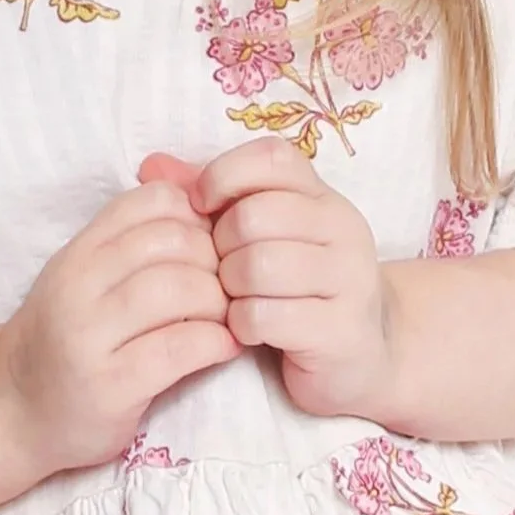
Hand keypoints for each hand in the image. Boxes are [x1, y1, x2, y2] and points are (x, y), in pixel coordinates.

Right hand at [0, 178, 241, 479]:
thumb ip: (132, 241)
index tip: (210, 245)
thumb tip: (200, 195)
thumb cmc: (63, 337)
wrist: (11, 408)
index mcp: (79, 250)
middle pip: (173, 241)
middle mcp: (78, 285)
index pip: (152, 201)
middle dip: (215, 260)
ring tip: (226, 317)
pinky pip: (180, 347)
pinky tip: (224, 347)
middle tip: (227, 286)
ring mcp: (90, 336)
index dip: (197, 216)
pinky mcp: (110, 386)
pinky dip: (216, 342)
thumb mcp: (86, 277)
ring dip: (219, 302)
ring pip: (178, 288)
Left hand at [139, 139, 389, 418]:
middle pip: (254, 216)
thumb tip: (151, 165)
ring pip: (257, 266)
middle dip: (221, 246)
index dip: (223, 177)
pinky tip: (248, 329)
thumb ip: (210, 197)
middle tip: (222, 269)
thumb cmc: (297, 287)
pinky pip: (265, 317)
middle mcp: (344, 228)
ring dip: (229, 288)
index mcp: (323, 196)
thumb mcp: (261, 235)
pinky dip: (241, 324)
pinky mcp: (340, 331)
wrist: (364, 355)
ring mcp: (349, 280)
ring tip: (234, 299)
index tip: (203, 208)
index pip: (270, 159)